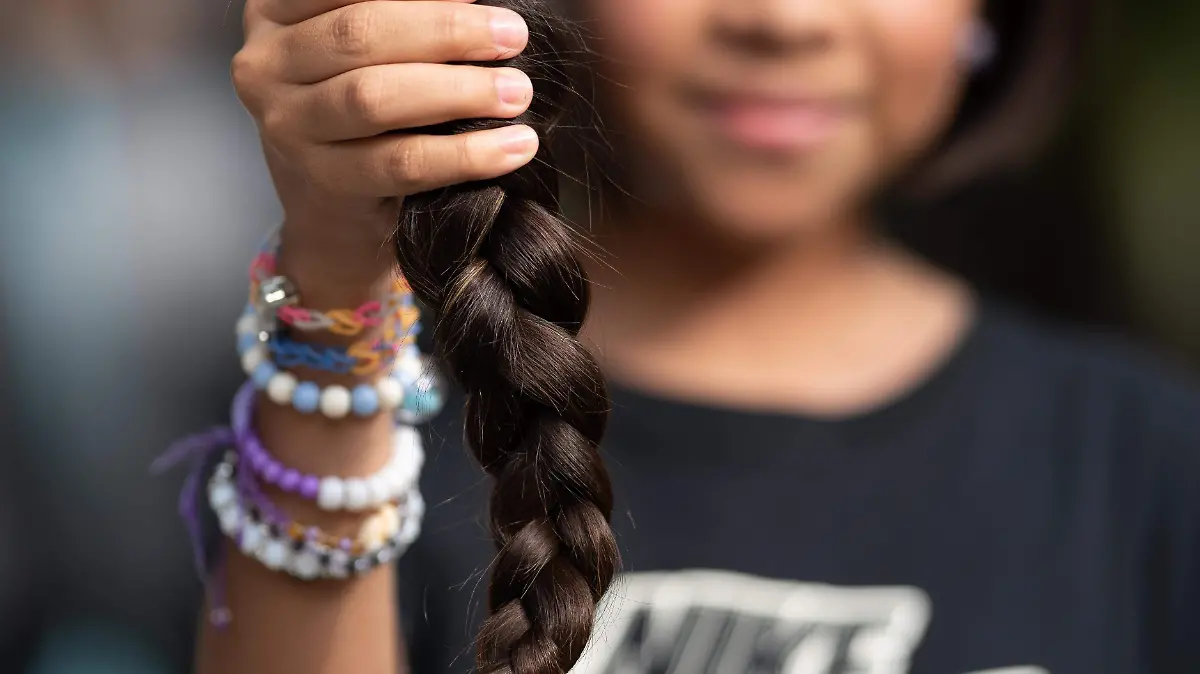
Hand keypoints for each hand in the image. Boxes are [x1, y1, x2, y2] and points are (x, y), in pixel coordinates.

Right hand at [232, 0, 538, 273]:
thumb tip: (477, 2)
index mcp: (275, 12)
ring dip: (459, 92)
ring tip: (517, 92)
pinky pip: (400, 163)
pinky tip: (513, 145)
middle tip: (513, 35)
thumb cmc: (363, 103)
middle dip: (446, 30)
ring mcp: (286, 126)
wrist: (334, 206)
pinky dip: (465, 154)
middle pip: (359, 34)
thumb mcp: (364, 46)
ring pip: (375, 98)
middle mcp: (265, 64)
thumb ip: (400, 16)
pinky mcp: (322, 181)